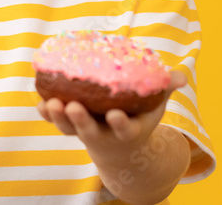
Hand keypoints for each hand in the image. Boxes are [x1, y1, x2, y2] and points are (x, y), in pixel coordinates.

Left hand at [35, 70, 186, 166]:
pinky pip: (56, 121)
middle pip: (90, 131)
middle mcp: (104, 134)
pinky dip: (46, 114)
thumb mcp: (155, 105)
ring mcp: (85, 131)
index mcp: (127, 131)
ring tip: (50, 103)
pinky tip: (39, 101)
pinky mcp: (70, 125)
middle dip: (80, 120)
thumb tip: (182, 75)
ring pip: (69, 128)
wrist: (120, 145)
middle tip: (73, 107)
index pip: (124, 129)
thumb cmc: (139, 116)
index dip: (119, 124)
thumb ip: (166, 87)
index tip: (114, 115)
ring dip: (58, 117)